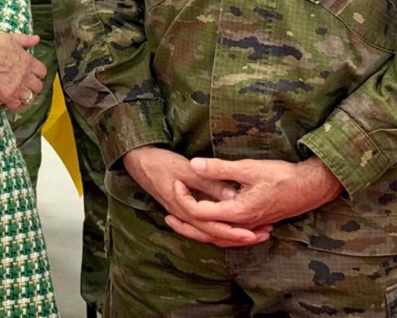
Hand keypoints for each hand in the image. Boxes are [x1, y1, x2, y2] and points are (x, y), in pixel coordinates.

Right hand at [0, 33, 45, 112]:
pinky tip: (12, 103)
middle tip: (25, 85)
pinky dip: (17, 107)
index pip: (42, 72)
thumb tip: (37, 39)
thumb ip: (25, 39)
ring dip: (25, 97)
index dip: (37, 74)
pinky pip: (19, 107)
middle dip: (33, 86)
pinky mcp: (8, 97)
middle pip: (38, 87)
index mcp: (29, 62)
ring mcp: (18, 87)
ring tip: (19, 96)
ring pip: (30, 98)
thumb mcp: (10, 38)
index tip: (32, 74)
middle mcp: (26, 76)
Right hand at [122, 146, 269, 248]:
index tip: (252, 233)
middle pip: (212, 235)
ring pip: (207, 232)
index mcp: (184, 207)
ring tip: (250, 234)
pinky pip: (201, 225)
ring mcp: (181, 213)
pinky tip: (228, 225)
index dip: (233, 231)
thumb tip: (234, 197)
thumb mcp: (187, 169)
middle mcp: (183, 215)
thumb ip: (210, 183)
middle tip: (260, 237)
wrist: (137, 160)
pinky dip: (216, 228)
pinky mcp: (181, 208)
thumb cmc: (160, 162)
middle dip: (236, 237)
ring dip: (228, 234)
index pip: (212, 227)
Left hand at [169, 156, 344, 238]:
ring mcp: (250, 227)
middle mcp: (243, 224)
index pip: (202, 213)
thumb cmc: (281, 176)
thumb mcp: (248, 168)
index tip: (175, 182)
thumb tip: (193, 164)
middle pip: (207, 232)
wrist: (310, 187)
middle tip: (166, 216)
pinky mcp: (254, 225)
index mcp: (238, 212)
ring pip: (219, 237)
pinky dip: (216, 233)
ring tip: (182, 223)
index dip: (184, 199)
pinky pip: (230, 236)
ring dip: (200, 231)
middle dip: (185, 225)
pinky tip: (209, 226)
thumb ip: (220, 168)